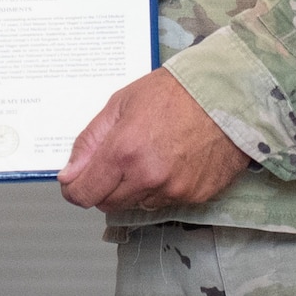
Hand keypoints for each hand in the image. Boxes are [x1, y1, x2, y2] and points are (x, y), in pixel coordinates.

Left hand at [57, 68, 249, 212]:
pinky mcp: (196, 197)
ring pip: (137, 204)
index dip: (75, 188)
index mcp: (124, 151)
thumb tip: (68, 174)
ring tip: (151, 154)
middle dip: (105, 185)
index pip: (84, 193)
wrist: (227, 95)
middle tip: (118, 159)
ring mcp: (174, 191)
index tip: (76, 181)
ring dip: (134, 187)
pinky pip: (166, 202)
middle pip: (108, 203)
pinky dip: (162, 188)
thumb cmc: (175, 92)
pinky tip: (173, 160)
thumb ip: (90, 141)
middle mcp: (147, 177)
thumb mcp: (121, 104)